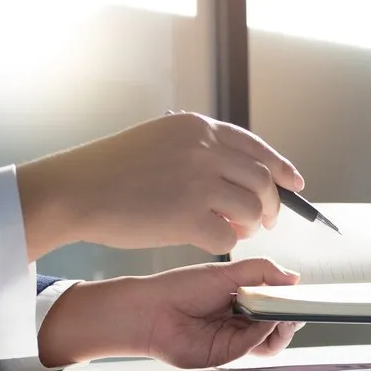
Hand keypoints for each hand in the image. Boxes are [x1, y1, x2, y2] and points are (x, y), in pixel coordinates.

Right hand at [17, 112, 303, 258]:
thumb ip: (199, 151)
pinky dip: (227, 242)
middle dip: (273, 205)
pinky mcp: (188, 217)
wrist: (75, 189)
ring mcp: (198, 183)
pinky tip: (215, 241)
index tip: (295, 184)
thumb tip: (239, 177)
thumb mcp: (160, 141)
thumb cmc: (110, 171)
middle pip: (263, 181)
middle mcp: (204, 150)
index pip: (257, 148)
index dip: (281, 168)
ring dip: (252, 225)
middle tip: (268, 221)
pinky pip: (228, 236)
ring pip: (252, 209)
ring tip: (240, 231)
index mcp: (198, 128)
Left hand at [37, 258, 303, 368]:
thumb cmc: (177, 289)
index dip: (289, 299)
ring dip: (282, 326)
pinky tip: (263, 320)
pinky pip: (256, 347)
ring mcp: (234, 339)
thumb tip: (292, 276)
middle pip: (279, 325)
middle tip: (294, 305)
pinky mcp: (227, 354)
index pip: (275, 302)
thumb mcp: (225, 272)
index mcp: (240, 299)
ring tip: (281, 312)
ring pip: (272, 340)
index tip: (300, 293)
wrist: (150, 312)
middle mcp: (239, 321)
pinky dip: (264, 333)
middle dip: (291, 315)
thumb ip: (261, 271)